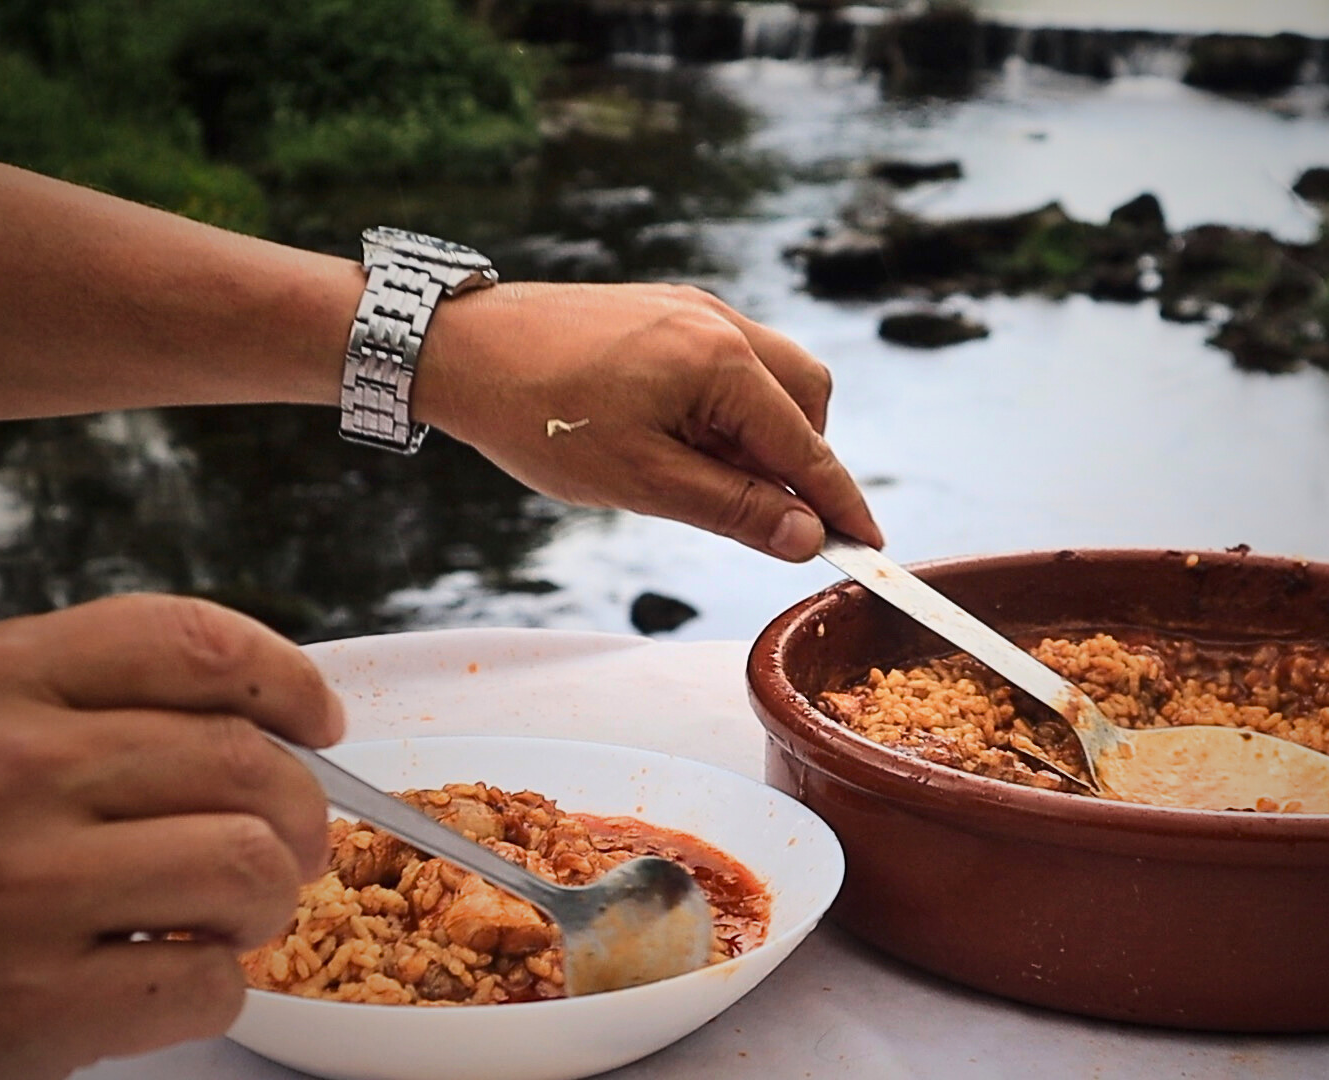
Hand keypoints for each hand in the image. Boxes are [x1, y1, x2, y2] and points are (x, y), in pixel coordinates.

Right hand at [0, 595, 342, 1079]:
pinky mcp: (30, 1002)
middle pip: (245, 762)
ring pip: (246, 867)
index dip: (288, 680)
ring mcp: (21, 886)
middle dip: (298, 813)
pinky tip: (163, 982)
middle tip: (286, 847)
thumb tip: (241, 715)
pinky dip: (210, 991)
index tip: (321, 721)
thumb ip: (67, 696)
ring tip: (225, 919)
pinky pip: (204, 983)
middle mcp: (10, 768)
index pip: (193, 643)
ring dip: (263, 903)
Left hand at [418, 282, 884, 559]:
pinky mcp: (667, 310)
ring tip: (704, 478)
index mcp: (720, 362)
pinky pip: (730, 359)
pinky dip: (731, 407)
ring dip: (764, 434)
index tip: (869, 548)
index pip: (806, 445)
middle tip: (764, 515)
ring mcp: (694, 309)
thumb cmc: (537, 414)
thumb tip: (805, 537)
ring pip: (773, 375)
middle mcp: (719, 323)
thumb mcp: (640, 483)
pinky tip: (680, 441)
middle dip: (802, 460)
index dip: (841, 503)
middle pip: (807, 397)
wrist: (458, 347)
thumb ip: (733, 510)